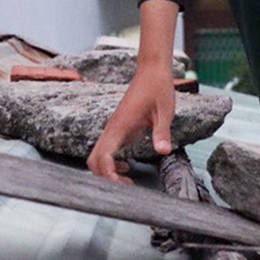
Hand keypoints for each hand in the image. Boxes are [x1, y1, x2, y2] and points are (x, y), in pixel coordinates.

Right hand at [87, 63, 176, 183]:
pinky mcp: (118, 129)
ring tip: (128, 182)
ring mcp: (113, 129)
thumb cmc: (158, 88)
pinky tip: (128, 168)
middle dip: (105, 178)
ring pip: (97, 157)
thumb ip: (162, 132)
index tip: (122, 186)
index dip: (108, 175)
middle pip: (94, 161)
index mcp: (120, 126)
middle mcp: (112, 129)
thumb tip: (163, 151)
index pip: (103, 156)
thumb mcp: (165, 110)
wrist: (152, 71)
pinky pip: (106, 151)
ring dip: (107, 172)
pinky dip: (111, 164)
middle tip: (127, 188)